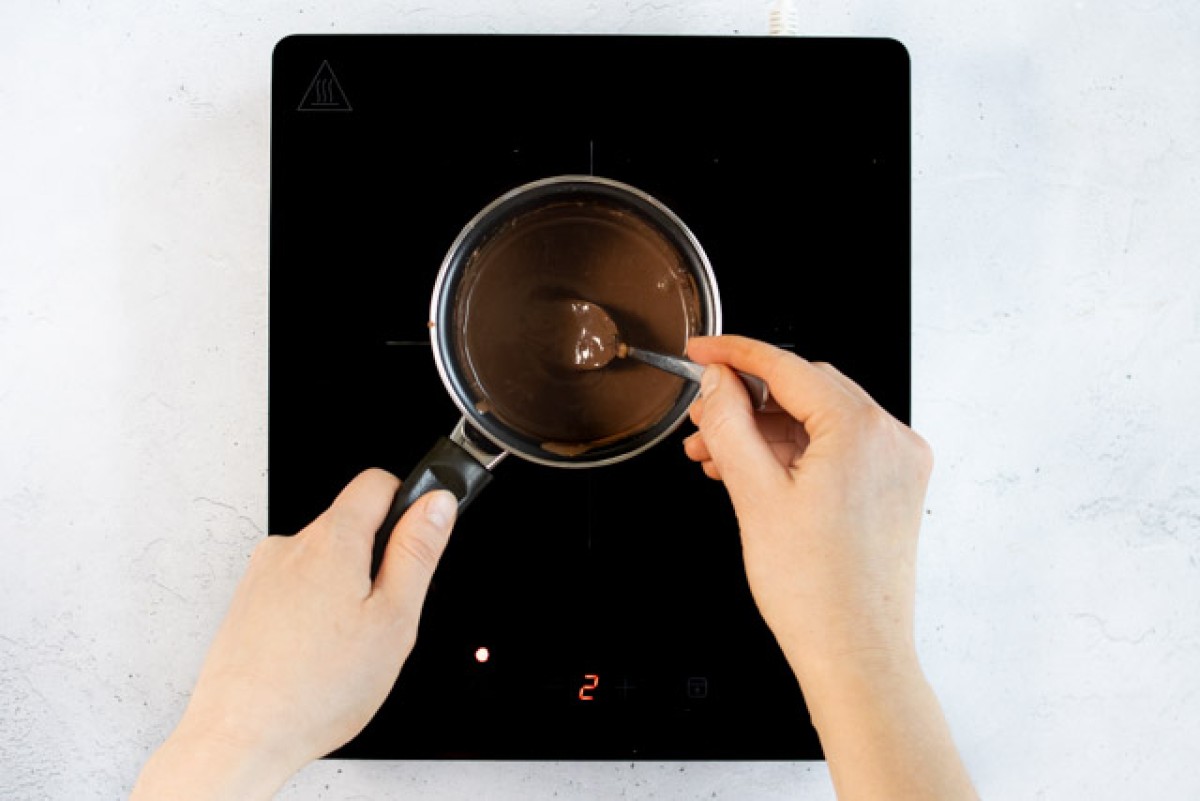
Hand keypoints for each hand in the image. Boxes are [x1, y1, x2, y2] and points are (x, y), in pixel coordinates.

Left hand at [131, 469, 457, 799]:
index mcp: (331, 541)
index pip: (377, 483)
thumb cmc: (315, 689)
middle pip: (350, 525)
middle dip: (375, 561)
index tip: (418, 534)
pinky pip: (294, 588)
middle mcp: (289, 547)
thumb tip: (437, 504)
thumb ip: (417, 552)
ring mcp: (263, 574)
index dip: (407, 501)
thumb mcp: (394, 620)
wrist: (240, 736)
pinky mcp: (247, 602)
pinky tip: (316, 654)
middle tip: (382, 616)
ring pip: (323, 561)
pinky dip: (312, 612)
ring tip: (344, 646)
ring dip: (342, 589)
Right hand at [684, 335, 930, 677]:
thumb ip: (731, 425)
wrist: (855, 656)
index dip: (736, 354)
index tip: (702, 351)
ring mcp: (896, 466)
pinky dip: (793, 454)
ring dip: (765, 431)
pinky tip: (752, 472)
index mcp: (863, 430)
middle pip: (806, 391)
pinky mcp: (892, 490)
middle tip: (701, 417)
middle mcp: (891, 439)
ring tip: (714, 456)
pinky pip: (836, 450)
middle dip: (747, 401)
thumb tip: (718, 381)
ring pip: (818, 422)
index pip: (789, 368)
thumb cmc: (816, 592)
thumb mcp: (755, 495)